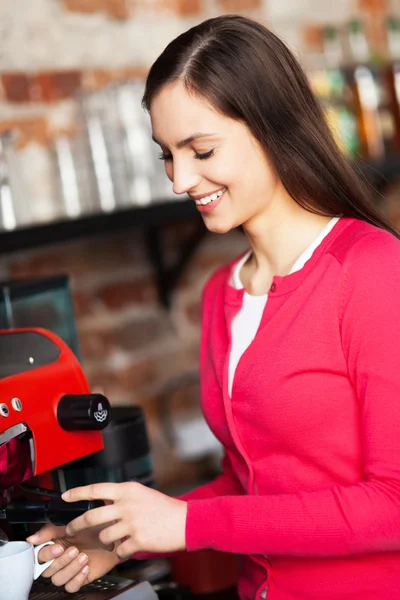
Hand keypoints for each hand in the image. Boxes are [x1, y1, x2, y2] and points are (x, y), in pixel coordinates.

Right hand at [26, 523, 118, 592]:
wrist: (114, 534)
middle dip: (60, 562)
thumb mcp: (72, 522)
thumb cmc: (94, 526)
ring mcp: (70, 569)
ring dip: (70, 569)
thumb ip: (50, 530)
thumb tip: (32, 539)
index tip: (58, 547)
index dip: (46, 554)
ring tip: (83, 556)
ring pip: (58, 580)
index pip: (39, 556)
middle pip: (47, 571)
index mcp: (54, 545)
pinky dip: (77, 579)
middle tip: (74, 550)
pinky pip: (71, 587)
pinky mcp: (80, 578)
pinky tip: (86, 567)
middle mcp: (59, 559)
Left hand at [62, 481, 187, 559]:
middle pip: (92, 516)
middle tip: (72, 528)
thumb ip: (123, 497)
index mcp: (128, 490)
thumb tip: (104, 501)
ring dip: (105, 540)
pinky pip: (118, 550)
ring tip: (114, 539)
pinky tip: (128, 547)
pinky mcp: (137, 540)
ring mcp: (131, 523)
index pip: (96, 489)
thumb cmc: (165, 508)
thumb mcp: (142, 494)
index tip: (66, 495)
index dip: (78, 492)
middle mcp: (127, 505)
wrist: (185, 522)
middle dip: (78, 524)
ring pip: (104, 536)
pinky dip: (120, 551)